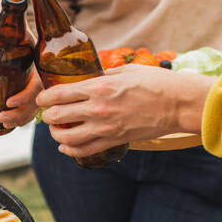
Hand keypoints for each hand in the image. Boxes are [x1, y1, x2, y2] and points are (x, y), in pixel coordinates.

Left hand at [0, 0, 39, 127]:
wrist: (6, 20)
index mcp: (34, 56)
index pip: (38, 81)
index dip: (26, 96)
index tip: (9, 102)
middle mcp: (39, 69)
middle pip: (38, 98)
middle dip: (21, 113)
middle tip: (2, 119)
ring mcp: (37, 77)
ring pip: (37, 104)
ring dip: (22, 118)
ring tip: (4, 124)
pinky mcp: (30, 83)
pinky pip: (34, 103)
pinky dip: (25, 115)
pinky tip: (13, 124)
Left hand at [35, 64, 214, 156]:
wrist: (178, 104)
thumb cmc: (156, 83)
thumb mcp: (126, 71)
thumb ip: (103, 75)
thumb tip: (89, 76)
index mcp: (99, 87)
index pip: (59, 94)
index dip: (44, 97)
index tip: (42, 98)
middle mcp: (98, 109)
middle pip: (57, 116)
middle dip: (48, 116)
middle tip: (48, 113)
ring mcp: (105, 127)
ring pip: (66, 137)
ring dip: (56, 134)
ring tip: (56, 130)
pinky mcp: (114, 141)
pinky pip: (84, 150)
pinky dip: (69, 150)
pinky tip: (65, 146)